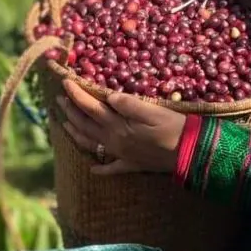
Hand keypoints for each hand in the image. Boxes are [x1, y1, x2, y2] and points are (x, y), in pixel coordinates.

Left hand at [58, 79, 185, 175]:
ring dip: (76, 134)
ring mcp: (122, 155)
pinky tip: (93, 169)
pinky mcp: (133, 165)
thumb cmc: (174, 128)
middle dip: (70, 111)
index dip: (76, 94)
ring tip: (64, 125)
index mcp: (118, 126)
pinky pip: (112, 168)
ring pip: (91, 145)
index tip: (64, 82)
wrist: (190, 154)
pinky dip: (100, 168)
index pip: (91, 107)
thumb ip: (129, 105)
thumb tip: (109, 96)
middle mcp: (115, 141)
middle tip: (59, 99)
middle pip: (86, 125)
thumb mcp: (154, 111)